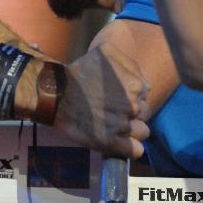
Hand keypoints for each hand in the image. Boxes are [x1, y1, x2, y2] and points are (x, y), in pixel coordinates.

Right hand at [53, 41, 149, 158]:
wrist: (57, 93)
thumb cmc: (80, 72)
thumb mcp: (106, 51)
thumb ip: (129, 63)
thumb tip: (144, 82)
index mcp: (135, 85)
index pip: (145, 95)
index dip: (132, 96)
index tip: (117, 96)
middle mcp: (133, 106)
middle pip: (144, 113)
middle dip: (132, 112)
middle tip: (113, 110)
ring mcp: (123, 126)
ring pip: (142, 132)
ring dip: (132, 130)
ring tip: (115, 126)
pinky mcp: (112, 143)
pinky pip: (135, 150)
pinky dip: (129, 147)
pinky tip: (118, 141)